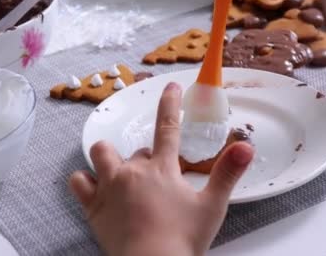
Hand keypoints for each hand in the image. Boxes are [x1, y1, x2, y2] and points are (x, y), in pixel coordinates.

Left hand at [70, 83, 254, 255]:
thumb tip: (247, 146)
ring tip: (120, 171)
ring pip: (102, 154)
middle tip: (157, 179)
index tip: (170, 86)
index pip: (167, 126)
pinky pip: (79, 182)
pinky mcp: (93, 206)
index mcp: (162, 169)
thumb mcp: (212, 206)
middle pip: (137, 149)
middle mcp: (133, 171)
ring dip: (109, 157)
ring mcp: (110, 187)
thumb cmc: (181, 239)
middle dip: (146, 159)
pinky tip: (94, 186)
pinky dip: (84, 181)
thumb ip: (228, 173)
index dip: (169, 103)